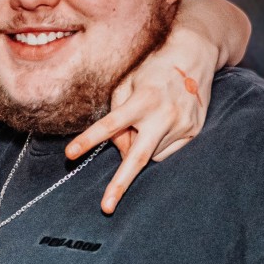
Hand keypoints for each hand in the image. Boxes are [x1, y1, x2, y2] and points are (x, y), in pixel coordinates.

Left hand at [66, 15, 218, 214]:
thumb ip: (117, 113)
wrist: (195, 55)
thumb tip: (120, 149)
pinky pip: (166, 151)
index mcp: (144, 100)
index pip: (111, 125)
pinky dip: (155, 145)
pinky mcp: (194, 131)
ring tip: (144, 122)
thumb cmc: (151, 68)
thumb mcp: (127, 81)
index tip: (69, 155)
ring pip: (149, 153)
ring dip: (138, 146)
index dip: (88, 140)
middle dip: (121, 183)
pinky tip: (158, 127)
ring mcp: (183, 125)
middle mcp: (165, 115)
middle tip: (106, 207)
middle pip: (138, 156)